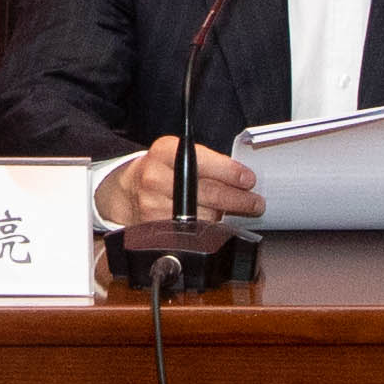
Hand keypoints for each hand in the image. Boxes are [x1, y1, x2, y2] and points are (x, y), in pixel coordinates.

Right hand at [94, 146, 266, 229]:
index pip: (204, 163)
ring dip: (222, 216)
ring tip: (230, 211)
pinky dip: (206, 229)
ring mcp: (152, 203)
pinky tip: (211, 223)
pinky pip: (190, 232)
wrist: (128, 190)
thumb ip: (207, 163)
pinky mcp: (153, 226)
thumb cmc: (162, 170)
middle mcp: (155, 176)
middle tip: (256, 203)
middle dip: (238, 200)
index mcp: (165, 151)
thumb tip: (243, 180)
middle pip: (207, 192)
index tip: (248, 180)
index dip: (230, 173)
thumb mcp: (179, 154)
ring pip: (202, 215)